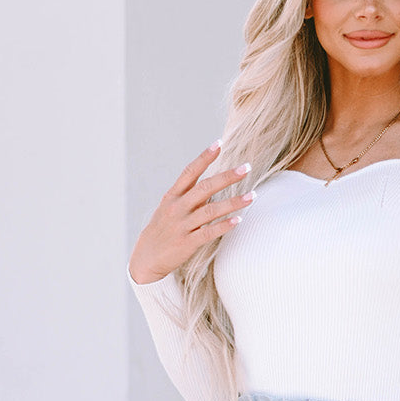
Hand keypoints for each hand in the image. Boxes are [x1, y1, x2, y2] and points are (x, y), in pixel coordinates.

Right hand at [128, 142, 255, 284]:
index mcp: (173, 196)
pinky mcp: (187, 243)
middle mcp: (177, 207)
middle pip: (205, 187)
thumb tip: (211, 184)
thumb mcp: (169, 208)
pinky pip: (209, 232)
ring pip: (211, 210)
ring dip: (234, 202)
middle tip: (246, 167)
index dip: (204, 157)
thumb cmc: (162, 230)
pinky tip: (238, 220)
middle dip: (227, 177)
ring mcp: (182, 225)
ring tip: (253, 195)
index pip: (190, 172)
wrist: (146, 257)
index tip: (219, 143)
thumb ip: (188, 196)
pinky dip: (224, 226)